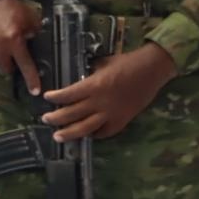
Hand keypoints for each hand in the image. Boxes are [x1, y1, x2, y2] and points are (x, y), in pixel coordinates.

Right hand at [0, 0, 41, 94]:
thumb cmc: (14, 8)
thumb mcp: (31, 20)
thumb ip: (35, 35)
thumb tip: (39, 48)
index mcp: (14, 40)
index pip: (25, 65)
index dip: (31, 80)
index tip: (35, 91)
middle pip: (5, 69)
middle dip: (11, 66)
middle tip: (13, 56)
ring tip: (1, 47)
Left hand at [42, 44, 178, 141]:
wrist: (153, 70)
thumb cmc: (127, 62)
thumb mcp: (103, 64)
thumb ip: (89, 74)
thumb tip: (78, 80)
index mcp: (94, 85)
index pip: (68, 94)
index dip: (55, 97)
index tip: (46, 98)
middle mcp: (100, 102)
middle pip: (72, 114)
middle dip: (56, 118)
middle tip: (45, 119)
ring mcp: (112, 114)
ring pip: (86, 128)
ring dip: (70, 133)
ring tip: (58, 136)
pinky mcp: (122, 120)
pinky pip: (105, 132)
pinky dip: (94, 134)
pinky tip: (86, 135)